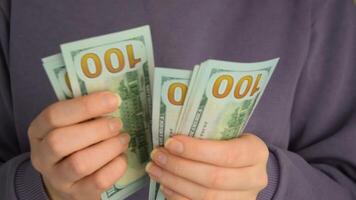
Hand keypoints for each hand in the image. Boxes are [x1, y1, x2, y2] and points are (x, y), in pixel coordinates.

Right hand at [28, 92, 128, 199]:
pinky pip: (98, 181)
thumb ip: (85, 112)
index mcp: (39, 131)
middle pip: (61, 142)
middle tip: (118, 123)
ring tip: (123, 139)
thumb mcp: (71, 124)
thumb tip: (112, 99)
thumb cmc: (74, 142)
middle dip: (96, 130)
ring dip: (109, 148)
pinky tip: (122, 157)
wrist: (68, 179)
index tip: (113, 99)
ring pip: (80, 164)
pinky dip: (115, 167)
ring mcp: (58, 178)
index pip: (54, 115)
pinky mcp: (77, 193)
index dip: (86, 105)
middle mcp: (42, 156)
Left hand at [146, 134, 268, 199]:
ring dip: (174, 183)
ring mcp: (243, 199)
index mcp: (256, 152)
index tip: (170, 142)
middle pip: (213, 178)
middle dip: (179, 167)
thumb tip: (170, 138)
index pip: (227, 154)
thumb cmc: (230, 145)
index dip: (196, 150)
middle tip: (157, 155)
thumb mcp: (228, 135)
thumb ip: (208, 135)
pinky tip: (165, 186)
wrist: (246, 170)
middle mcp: (255, 179)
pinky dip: (178, 198)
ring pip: (205, 197)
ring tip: (154, 169)